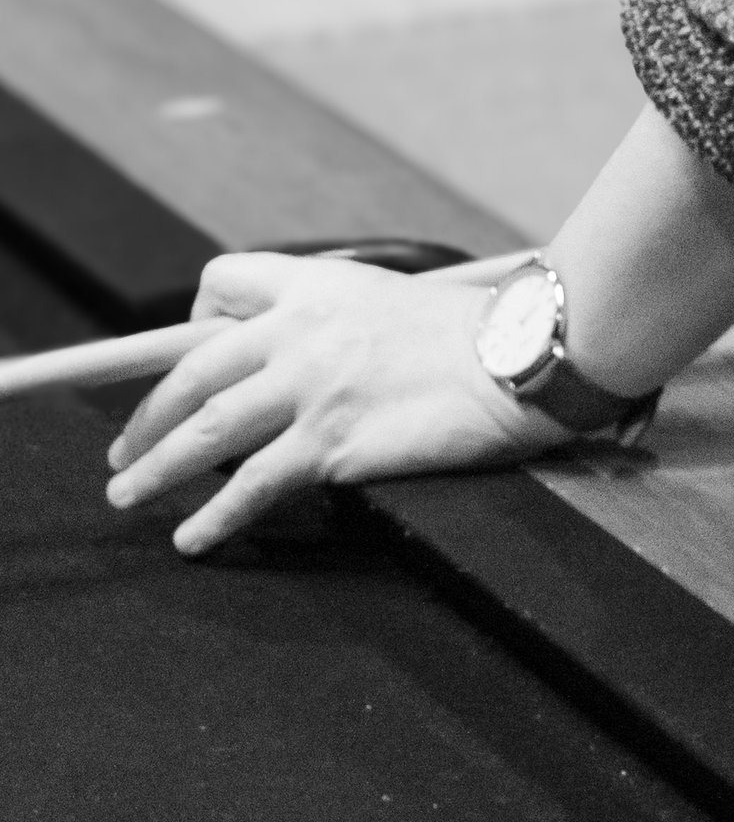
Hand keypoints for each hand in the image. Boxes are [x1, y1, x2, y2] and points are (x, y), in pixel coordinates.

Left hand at [104, 253, 560, 557]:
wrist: (521, 356)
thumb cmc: (474, 335)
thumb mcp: (391, 301)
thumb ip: (336, 321)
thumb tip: (296, 359)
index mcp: (315, 285)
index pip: (219, 286)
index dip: (189, 326)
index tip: (184, 365)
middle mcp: (299, 330)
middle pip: (191, 371)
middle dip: (146, 417)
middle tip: (124, 450)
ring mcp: (311, 387)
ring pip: (203, 431)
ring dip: (153, 469)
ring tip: (128, 495)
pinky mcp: (331, 443)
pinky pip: (250, 486)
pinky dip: (212, 517)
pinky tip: (194, 536)